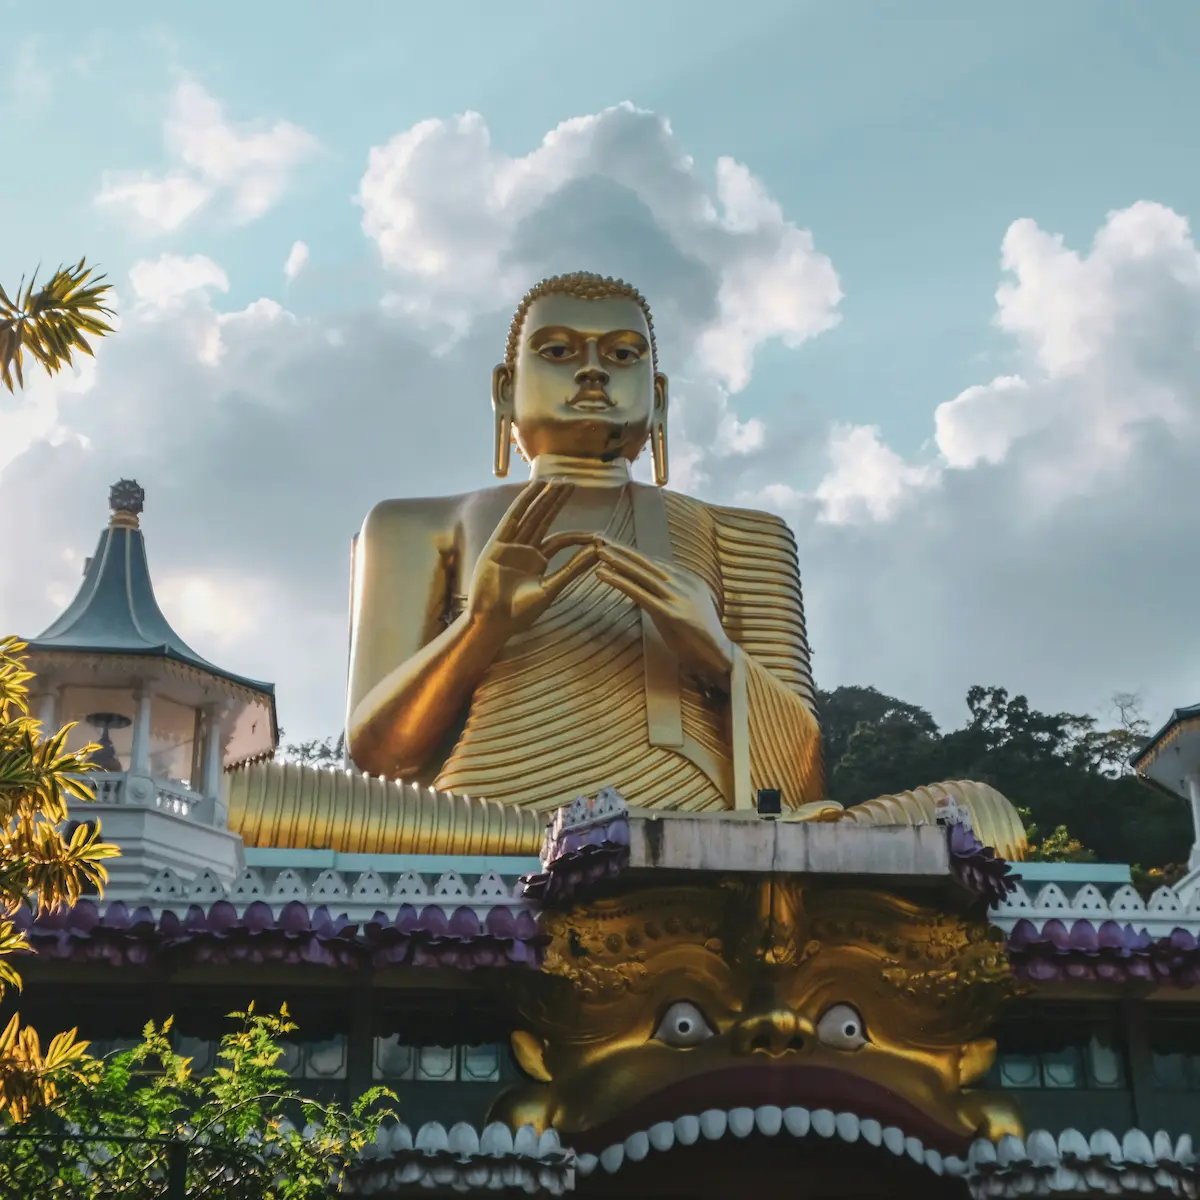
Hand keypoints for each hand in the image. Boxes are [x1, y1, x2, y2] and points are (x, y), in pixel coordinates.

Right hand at [468, 480, 595, 643]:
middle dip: (556, 502)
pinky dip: (523, 503)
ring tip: (556, 482)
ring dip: (542, 498)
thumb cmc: (520, 612)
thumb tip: (596, 553)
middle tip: (571, 483)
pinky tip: (534, 489)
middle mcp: (524, 550)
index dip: (577, 535)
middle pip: (544, 520)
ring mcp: (510, 546)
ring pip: (530, 516)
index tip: (596, 533)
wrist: (493, 621)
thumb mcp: (551, 589)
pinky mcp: (497, 544)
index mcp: (537, 562)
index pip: (560, 540)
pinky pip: (512, 519)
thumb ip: (572, 569)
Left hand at [593, 537, 733, 688]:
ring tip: (600, 552)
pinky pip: (642, 595)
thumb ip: (667, 594)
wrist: (719, 655)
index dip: (632, 552)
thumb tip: (644, 585)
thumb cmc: (698, 636)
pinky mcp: (672, 613)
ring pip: (643, 575)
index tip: (612, 543)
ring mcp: (678, 597)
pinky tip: (605, 575)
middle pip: (647, 562)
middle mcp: (684, 583)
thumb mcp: (683, 608)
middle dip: (622, 550)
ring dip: (619, 562)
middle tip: (600, 538)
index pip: (654, 562)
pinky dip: (622, 583)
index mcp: (688, 579)